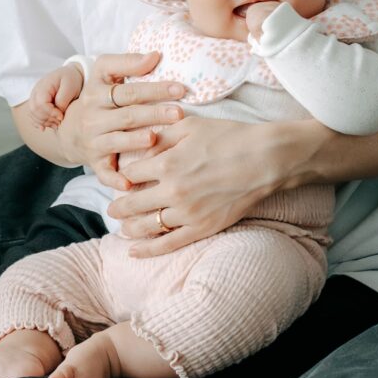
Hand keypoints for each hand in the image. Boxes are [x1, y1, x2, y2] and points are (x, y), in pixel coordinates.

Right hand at [22, 63, 86, 133]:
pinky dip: (37, 122)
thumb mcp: (70, 87)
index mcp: (44, 85)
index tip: (61, 116)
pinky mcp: (37, 102)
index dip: (50, 113)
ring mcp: (35, 97)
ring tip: (56, 125)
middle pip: (34, 110)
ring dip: (43, 122)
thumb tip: (58, 112)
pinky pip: (33, 114)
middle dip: (47, 119)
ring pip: (32, 113)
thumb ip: (63, 100)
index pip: (41, 103)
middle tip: (59, 122)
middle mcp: (36, 91)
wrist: (71, 74)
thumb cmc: (71, 79)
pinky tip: (43, 128)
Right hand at [56, 51, 185, 191]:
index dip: (154, 89)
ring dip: (135, 141)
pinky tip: (130, 184)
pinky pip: (105, 173)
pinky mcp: (95, 162)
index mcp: (97, 94)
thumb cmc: (97, 97)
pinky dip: (116, 180)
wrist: (69, 129)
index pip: (129, 90)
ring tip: (155, 138)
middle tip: (179, 113)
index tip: (180, 88)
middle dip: (154, 114)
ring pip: (117, 141)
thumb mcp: (104, 73)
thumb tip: (156, 55)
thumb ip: (128, 62)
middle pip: (127, 115)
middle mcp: (93, 118)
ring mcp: (94, 141)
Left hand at [107, 113, 305, 256]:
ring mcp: (186, 213)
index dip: (122, 176)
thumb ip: (160, 136)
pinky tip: (133, 251)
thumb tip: (139, 146)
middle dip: (118, 207)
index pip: (129, 174)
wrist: (265, 159)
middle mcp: (172, 191)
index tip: (121, 179)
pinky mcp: (201, 228)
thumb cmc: (229, 137)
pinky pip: (168, 243)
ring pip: (145, 226)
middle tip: (112, 209)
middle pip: (131, 203)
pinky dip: (147, 250)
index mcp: (166, 164)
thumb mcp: (190, 125)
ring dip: (129, 228)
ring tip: (123, 227)